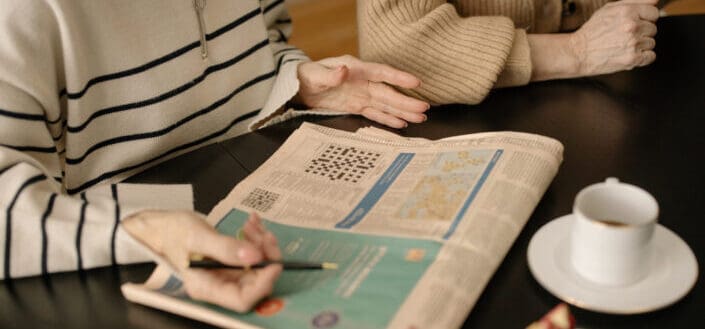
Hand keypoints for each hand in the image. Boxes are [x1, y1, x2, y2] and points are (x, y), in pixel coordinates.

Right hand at [122, 210, 280, 311]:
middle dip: (265, 257)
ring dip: (262, 244)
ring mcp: (227, 273)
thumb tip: (254, 257)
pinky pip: (253, 254)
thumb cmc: (173, 232)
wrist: (163, 225)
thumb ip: (225, 248)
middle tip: (264, 234)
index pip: (242, 299)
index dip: (263, 284)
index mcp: (207, 287)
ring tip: (253, 225)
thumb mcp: (197, 236)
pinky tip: (252, 222)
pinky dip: (257, 237)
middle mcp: (219, 284)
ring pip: (258, 266)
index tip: (273, 262)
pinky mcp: (232, 261)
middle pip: (255, 282)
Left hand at [295, 55, 429, 128]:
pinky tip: (402, 124)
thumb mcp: (315, 75)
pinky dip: (389, 119)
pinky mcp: (357, 106)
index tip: (416, 82)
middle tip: (424, 109)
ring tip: (420, 118)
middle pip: (388, 92)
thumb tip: (344, 70)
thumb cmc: (307, 76)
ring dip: (403, 111)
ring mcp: (362, 95)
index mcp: (356, 69)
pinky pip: (376, 113)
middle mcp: (363, 82)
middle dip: (406, 101)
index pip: (382, 73)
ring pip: (386, 104)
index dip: (399, 78)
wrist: (299, 86)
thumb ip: (330, 74)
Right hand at [569, 0, 658, 75]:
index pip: (654, 13)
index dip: (645, 19)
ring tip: (623, 45)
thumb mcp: (609, 9)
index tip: (635, 24)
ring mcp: (633, 43)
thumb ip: (634, 1)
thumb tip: (655, 1)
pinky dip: (642, 57)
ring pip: (651, 43)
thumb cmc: (592, 32)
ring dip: (640, 45)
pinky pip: (651, 56)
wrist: (578, 52)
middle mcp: (632, 26)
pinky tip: (629, 54)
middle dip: (641, 32)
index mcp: (627, 12)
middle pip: (653, 29)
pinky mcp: (632, 59)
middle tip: (624, 36)